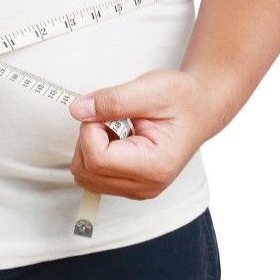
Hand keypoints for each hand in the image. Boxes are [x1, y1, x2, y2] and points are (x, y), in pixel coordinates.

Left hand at [68, 69, 224, 199]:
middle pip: (86, 170)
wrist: (200, 108)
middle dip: (88, 138)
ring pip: (85, 176)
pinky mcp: (129, 186)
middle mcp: (146, 185)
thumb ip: (112, 100)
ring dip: (90, 147)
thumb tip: (78, 110)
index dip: (90, 129)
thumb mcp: (151, 89)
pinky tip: (116, 139)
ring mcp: (137, 190)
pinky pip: (93, 176)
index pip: (97, 158)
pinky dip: (94, 155)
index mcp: (155, 166)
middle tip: (111, 117)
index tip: (104, 111)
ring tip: (116, 128)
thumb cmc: (183, 99)